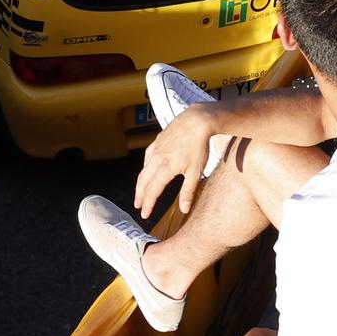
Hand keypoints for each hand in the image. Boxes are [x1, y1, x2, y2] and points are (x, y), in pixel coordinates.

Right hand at [133, 100, 220, 217]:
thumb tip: (183, 209)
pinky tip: (147, 171)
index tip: (145, 214)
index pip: (152, 191)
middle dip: (139, 196)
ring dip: (140, 184)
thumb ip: (188, 191)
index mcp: (166, 168)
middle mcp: (157, 159)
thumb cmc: (198, 146)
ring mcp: (156, 149)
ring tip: (140, 193)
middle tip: (138, 207)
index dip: (148, 204)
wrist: (196, 121)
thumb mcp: (196, 171)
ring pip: (143, 170)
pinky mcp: (157, 141)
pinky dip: (144, 169)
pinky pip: (146, 158)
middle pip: (143, 181)